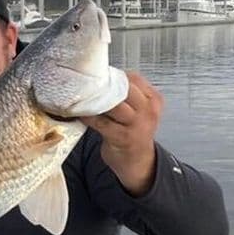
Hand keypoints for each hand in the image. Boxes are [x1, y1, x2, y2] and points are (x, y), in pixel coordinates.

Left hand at [80, 72, 162, 195]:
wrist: (137, 161)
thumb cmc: (132, 130)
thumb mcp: (138, 109)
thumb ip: (126, 93)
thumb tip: (99, 76)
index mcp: (153, 99)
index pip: (133, 78)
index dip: (112, 75)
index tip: (96, 74)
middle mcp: (148, 111)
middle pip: (123, 89)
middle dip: (103, 85)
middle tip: (85, 82)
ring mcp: (136, 125)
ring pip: (113, 104)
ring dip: (93, 100)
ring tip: (80, 96)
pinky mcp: (122, 137)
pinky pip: (101, 122)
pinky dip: (88, 117)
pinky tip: (80, 114)